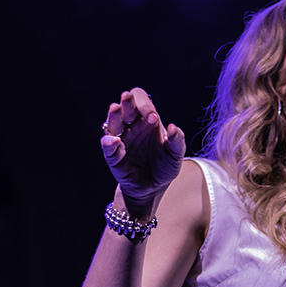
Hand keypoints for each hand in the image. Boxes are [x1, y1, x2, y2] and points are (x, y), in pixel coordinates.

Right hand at [101, 88, 186, 204]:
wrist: (154, 188)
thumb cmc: (164, 167)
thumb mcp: (176, 155)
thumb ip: (177, 141)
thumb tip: (173, 128)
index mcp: (147, 121)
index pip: (141, 101)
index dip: (145, 105)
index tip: (153, 118)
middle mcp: (132, 127)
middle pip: (125, 106)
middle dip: (127, 102)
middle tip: (128, 98)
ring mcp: (121, 140)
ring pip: (112, 122)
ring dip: (113, 115)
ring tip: (115, 108)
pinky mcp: (113, 156)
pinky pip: (107, 146)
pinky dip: (109, 142)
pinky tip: (115, 140)